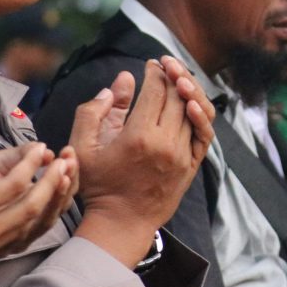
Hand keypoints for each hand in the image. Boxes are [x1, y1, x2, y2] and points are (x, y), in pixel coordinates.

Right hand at [0, 141, 66, 286]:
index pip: (13, 184)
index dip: (31, 163)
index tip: (41, 148)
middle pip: (33, 206)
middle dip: (53, 183)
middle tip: (66, 164)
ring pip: (32, 226)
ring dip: (51, 203)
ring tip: (63, 183)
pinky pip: (21, 240)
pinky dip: (38, 223)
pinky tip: (43, 211)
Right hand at [71, 59, 213, 231]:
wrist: (122, 222)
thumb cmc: (99, 186)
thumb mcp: (82, 147)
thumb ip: (94, 111)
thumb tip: (120, 81)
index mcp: (138, 137)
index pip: (156, 91)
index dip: (154, 72)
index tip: (150, 64)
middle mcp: (165, 143)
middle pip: (177, 97)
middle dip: (172, 74)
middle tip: (165, 65)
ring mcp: (182, 155)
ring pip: (193, 111)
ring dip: (188, 90)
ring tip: (179, 78)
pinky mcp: (192, 164)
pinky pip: (204, 132)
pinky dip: (201, 114)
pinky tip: (192, 102)